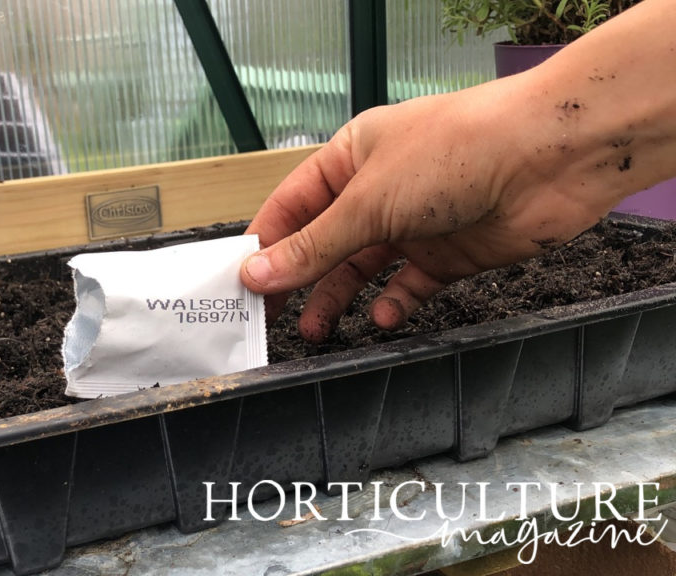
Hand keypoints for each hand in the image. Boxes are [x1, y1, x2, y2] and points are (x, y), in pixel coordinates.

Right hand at [241, 84, 623, 341]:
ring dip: (337, 298)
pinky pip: (410, 285)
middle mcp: (378, 190)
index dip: (265, 245)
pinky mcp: (449, 253)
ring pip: (362, 269)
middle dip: (296, 279)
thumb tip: (255, 275)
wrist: (549, 158)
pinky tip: (382, 318)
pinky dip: (394, 303)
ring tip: (316, 332)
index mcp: (349, 158)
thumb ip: (313, 246)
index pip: (291, 207)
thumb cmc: (454, 154)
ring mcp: (414, 223)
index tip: (238, 285)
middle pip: (323, 242)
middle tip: (268, 320)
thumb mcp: (368, 203)